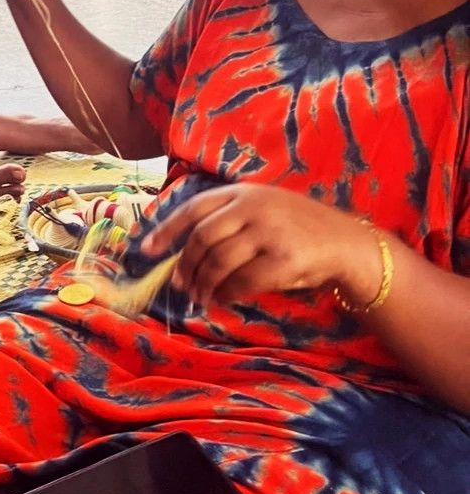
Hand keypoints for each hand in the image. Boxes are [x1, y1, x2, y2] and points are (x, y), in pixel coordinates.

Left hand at [140, 184, 385, 310]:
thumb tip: (181, 252)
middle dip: (186, 265)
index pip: (193, 209)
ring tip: (199, 297)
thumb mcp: (261, 209)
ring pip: (219, 262)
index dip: (167, 230)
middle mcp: (253, 207)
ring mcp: (269, 232)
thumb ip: (227, 220)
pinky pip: (243, 281)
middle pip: (202, 238)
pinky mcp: (284, 260)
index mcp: (242, 193)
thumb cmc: (296, 229)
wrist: (346, 243)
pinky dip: (227, 294)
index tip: (148, 251)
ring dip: (204, 284)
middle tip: (180, 285)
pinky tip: (223, 300)